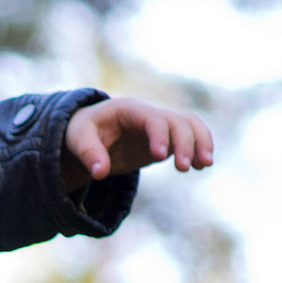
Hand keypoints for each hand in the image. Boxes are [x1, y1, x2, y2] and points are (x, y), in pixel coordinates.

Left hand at [63, 97, 212, 190]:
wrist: (89, 133)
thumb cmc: (82, 132)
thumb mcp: (77, 139)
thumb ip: (88, 153)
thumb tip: (99, 173)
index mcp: (129, 109)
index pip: (152, 118)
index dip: (159, 135)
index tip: (161, 156)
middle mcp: (149, 114)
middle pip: (177, 121)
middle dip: (184, 142)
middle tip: (182, 168)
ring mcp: (159, 126)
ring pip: (189, 126)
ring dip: (200, 142)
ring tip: (203, 165)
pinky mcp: (164, 139)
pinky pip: (188, 138)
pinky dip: (198, 148)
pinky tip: (200, 166)